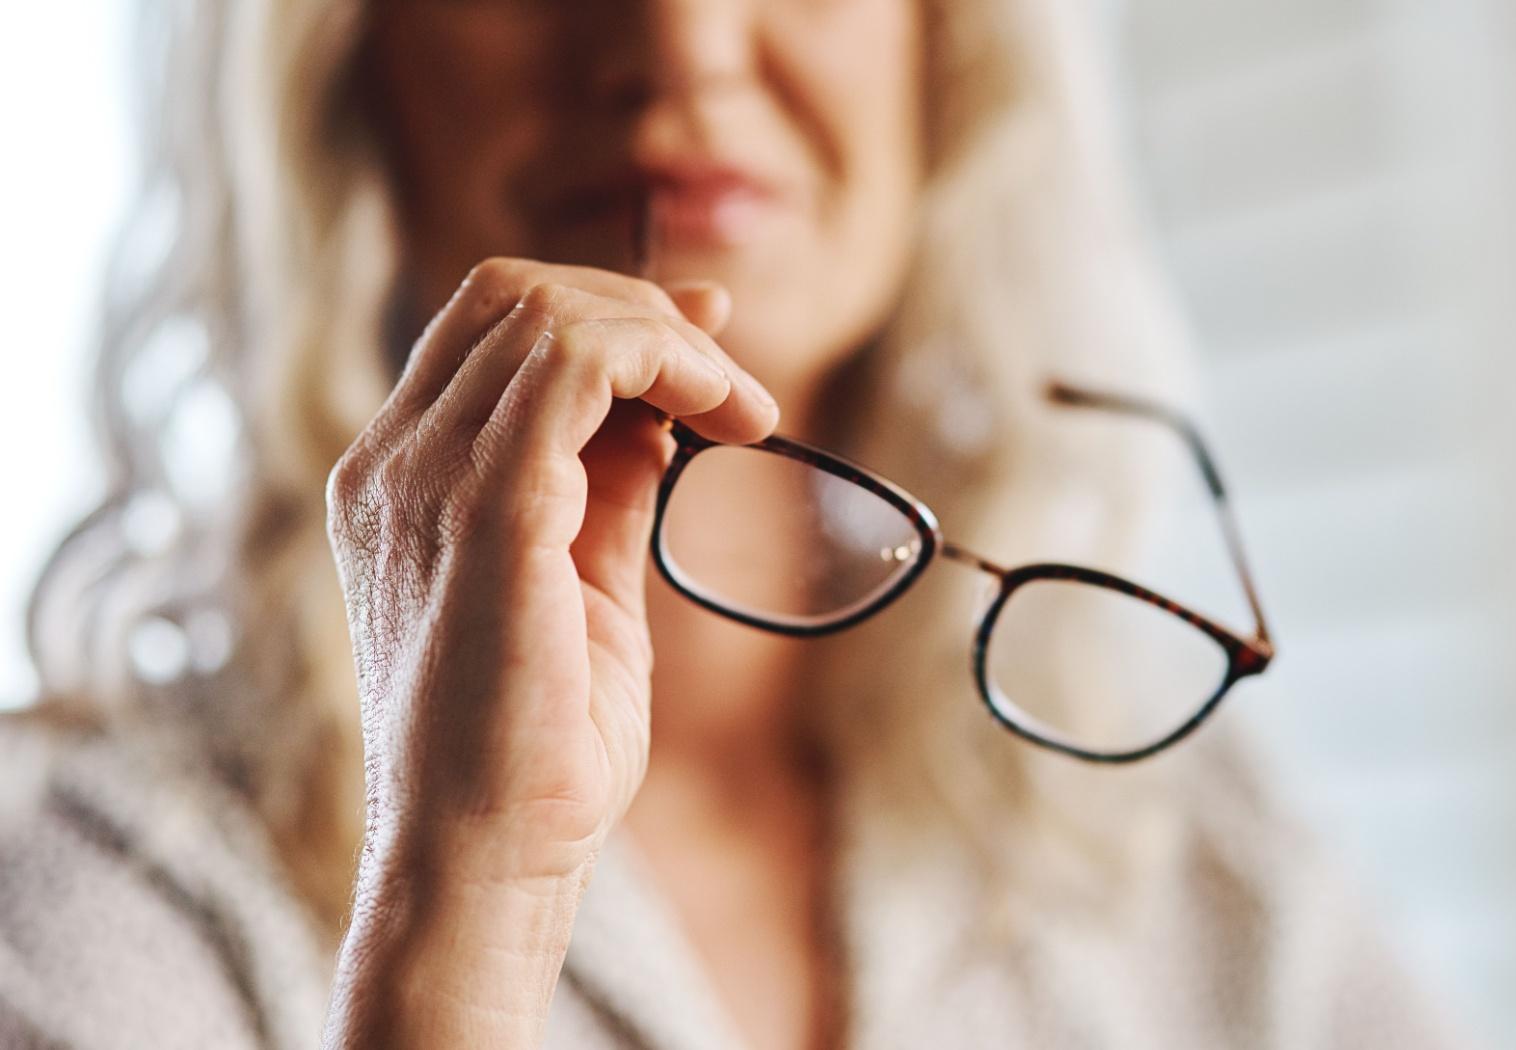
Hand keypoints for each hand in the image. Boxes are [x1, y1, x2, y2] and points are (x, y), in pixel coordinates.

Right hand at [320, 259, 772, 1047]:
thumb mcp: (580, 585)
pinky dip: (667, 362)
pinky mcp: (486, 508)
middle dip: (641, 312)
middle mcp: (392, 464)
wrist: (486, 860)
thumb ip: (603, 487)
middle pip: (513, 296)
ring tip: (746, 407)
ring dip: (669, 338)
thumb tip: (657, 410)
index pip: (488, 332)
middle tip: (731, 378)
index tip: (705, 339)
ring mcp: (424, 479)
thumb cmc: (535, 749)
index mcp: (399, 482)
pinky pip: (577, 364)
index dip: (605, 313)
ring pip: (546, 312)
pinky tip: (727, 416)